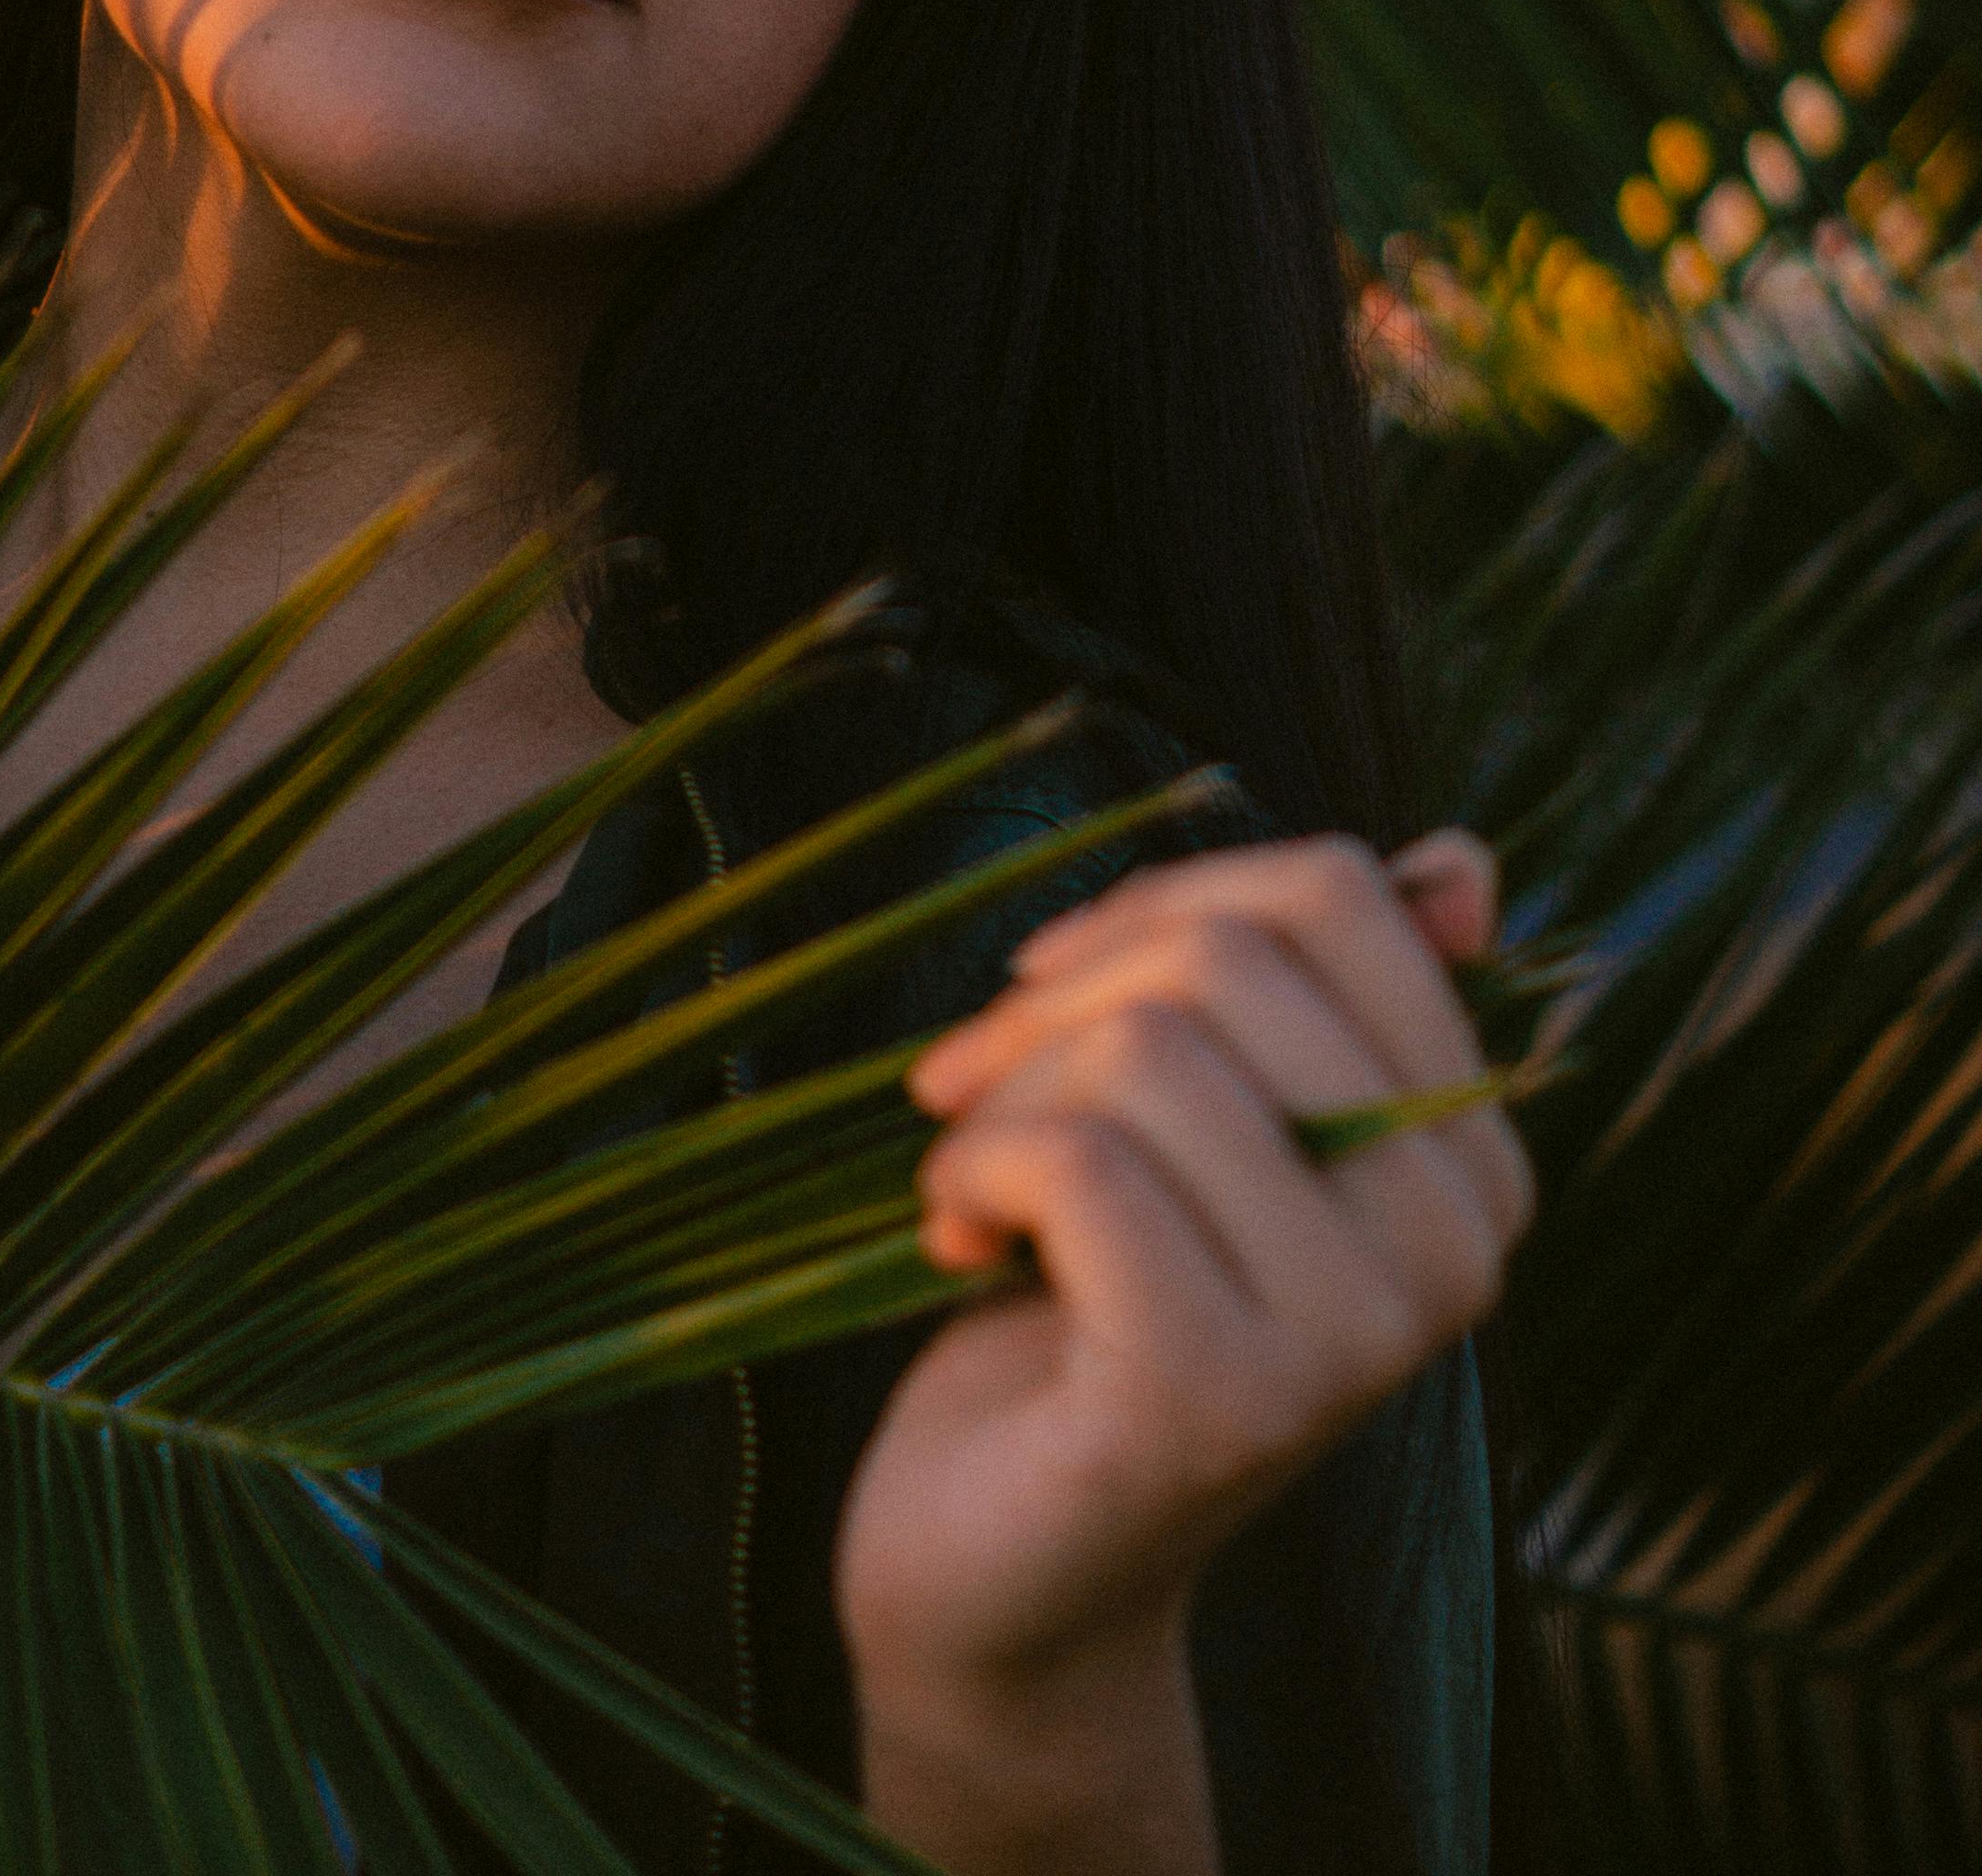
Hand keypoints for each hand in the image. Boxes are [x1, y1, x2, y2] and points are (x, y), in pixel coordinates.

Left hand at [834, 831, 1530, 1871]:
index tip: (1059, 984)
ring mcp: (1351, 1335)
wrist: (1000, 1566)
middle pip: (1231, 959)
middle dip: (1059, 995)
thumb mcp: (1202, 1112)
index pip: (1337, 896)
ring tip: (974, 1185)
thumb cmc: (1094, 1298)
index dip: (1161, 905)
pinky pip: (1080, 1158)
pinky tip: (959, 1242)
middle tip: (977, 1088)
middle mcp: (1454, 1250)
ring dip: (1001, 1093)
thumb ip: (1315, 989)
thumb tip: (1461, 864)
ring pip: (1148, 1050)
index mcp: (1470, 1160)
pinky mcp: (1222, 1397)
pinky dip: (972, 1168)